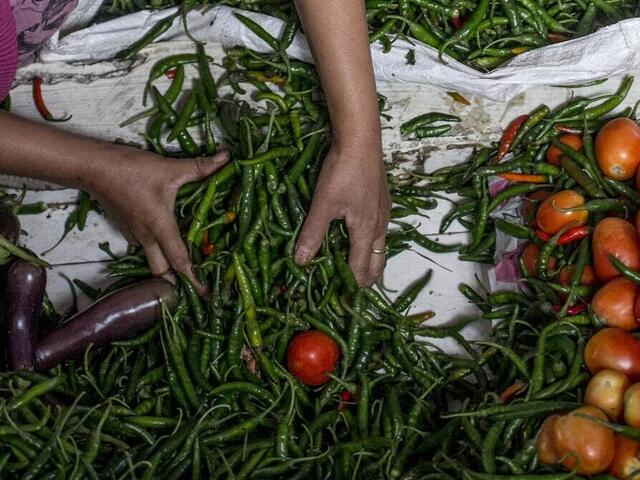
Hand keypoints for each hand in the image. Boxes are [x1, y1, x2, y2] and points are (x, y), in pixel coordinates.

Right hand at [87, 145, 228, 291]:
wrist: (94, 168)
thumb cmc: (132, 170)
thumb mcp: (170, 169)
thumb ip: (200, 167)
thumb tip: (226, 158)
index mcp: (160, 228)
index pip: (180, 262)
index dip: (194, 279)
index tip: (205, 295)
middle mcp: (147, 237)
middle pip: (162, 271)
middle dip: (177, 282)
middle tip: (196, 284)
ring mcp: (134, 234)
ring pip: (153, 258)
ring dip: (167, 264)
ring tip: (187, 262)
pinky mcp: (126, 227)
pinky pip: (144, 245)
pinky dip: (156, 247)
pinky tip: (166, 237)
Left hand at [294, 143, 390, 285]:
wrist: (361, 140)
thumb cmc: (342, 172)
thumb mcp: (323, 204)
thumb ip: (312, 234)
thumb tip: (301, 262)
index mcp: (365, 231)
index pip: (360, 269)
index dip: (351, 287)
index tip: (343, 302)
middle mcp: (379, 226)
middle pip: (377, 262)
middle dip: (366, 279)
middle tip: (353, 292)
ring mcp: (384, 212)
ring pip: (380, 247)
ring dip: (370, 261)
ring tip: (359, 271)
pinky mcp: (382, 200)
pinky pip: (380, 232)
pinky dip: (371, 244)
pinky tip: (362, 237)